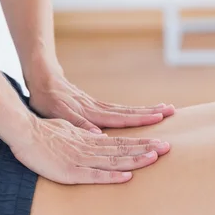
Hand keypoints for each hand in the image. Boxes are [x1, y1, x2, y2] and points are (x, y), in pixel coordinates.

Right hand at [11, 115, 170, 183]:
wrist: (24, 132)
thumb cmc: (43, 132)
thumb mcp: (69, 131)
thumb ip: (84, 135)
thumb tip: (99, 138)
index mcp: (90, 139)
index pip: (120, 141)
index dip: (140, 143)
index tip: (158, 143)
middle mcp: (90, 146)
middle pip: (122, 147)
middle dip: (146, 148)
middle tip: (168, 148)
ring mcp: (81, 158)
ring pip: (113, 159)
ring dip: (135, 158)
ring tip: (155, 158)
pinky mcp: (70, 170)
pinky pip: (94, 174)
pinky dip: (111, 175)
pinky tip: (127, 176)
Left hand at [28, 71, 174, 132]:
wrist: (43, 79)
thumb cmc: (47, 99)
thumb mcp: (58, 114)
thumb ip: (77, 124)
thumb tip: (97, 136)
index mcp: (92, 113)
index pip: (122, 117)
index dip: (141, 119)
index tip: (160, 117)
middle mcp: (99, 109)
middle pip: (129, 112)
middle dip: (151, 112)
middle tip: (172, 111)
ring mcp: (98, 106)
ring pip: (126, 110)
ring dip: (146, 110)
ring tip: (165, 109)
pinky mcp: (95, 106)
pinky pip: (119, 110)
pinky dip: (133, 112)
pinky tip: (142, 113)